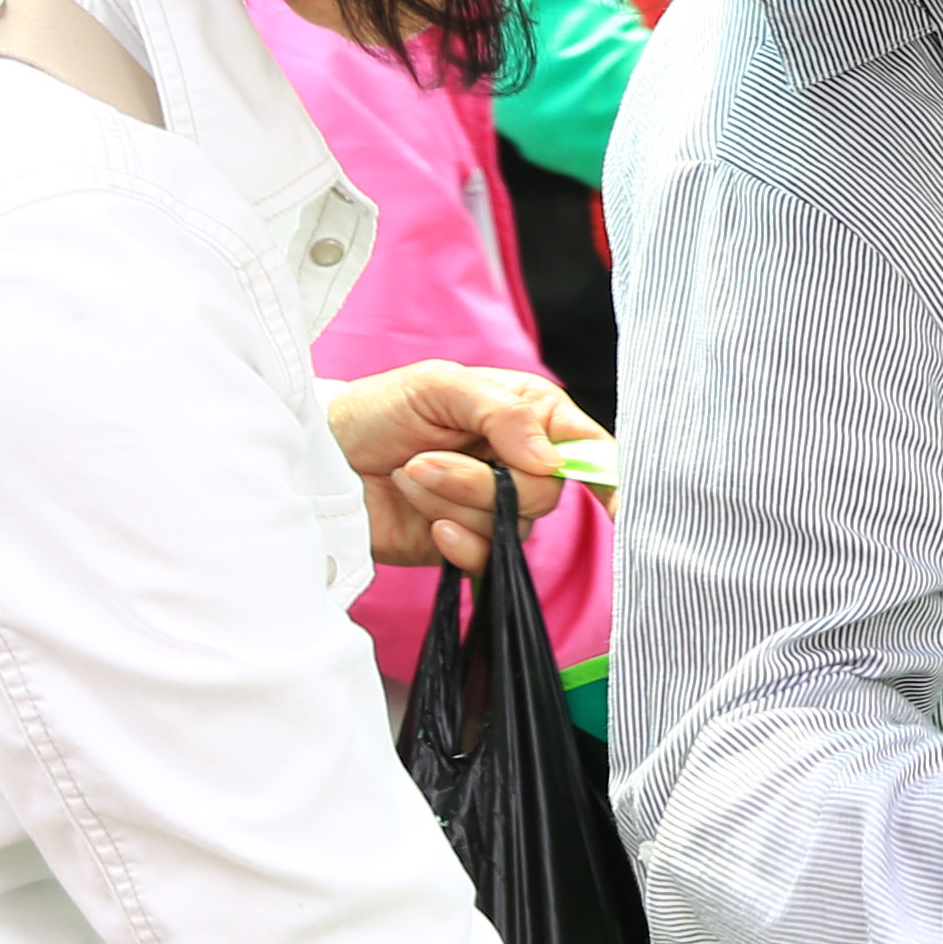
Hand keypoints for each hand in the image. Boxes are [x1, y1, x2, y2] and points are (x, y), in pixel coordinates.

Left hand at [325, 361, 590, 571]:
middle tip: (424, 460)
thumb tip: (553, 462)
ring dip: (454, 501)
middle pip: (549, 491)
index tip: (622, 505)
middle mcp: (520, 464)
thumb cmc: (377, 410)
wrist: (319, 461)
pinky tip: (429, 525)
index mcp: (528, 417)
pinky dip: (460, 543)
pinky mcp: (466, 544)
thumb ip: (504, 414)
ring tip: (409, 477)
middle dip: (484, 480)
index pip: (589, 448)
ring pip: (515, 524)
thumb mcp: (440, 386)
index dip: (613, 476)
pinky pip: (489, 558)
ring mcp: (494, 507)